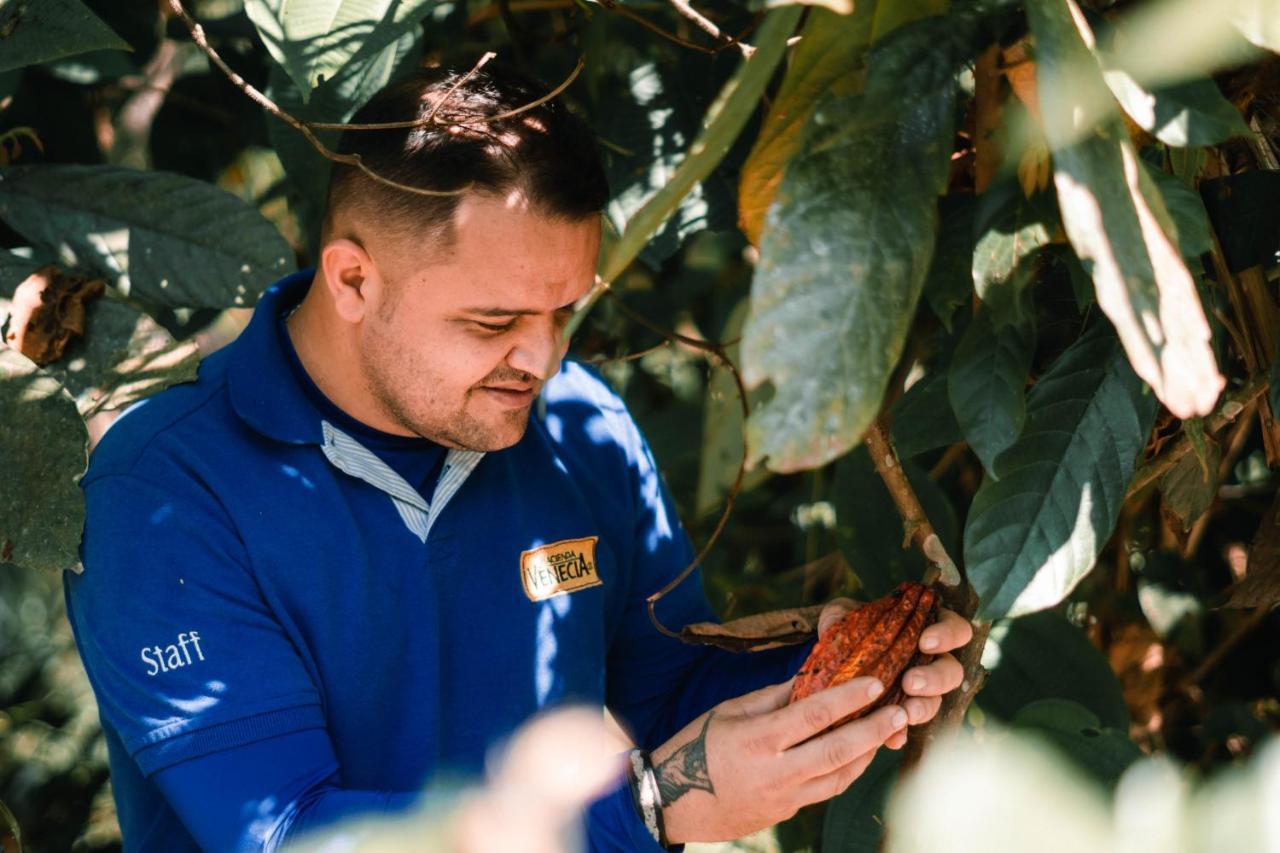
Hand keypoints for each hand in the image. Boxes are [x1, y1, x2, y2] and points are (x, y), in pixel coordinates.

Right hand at [651, 676, 907, 842]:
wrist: (674, 802)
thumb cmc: (697, 746)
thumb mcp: (729, 712)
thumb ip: (773, 697)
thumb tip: (811, 677)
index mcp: (757, 739)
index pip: (813, 714)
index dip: (848, 697)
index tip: (876, 682)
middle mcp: (775, 771)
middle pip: (837, 750)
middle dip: (874, 729)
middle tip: (902, 711)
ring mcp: (783, 797)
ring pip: (840, 775)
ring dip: (869, 752)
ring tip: (889, 729)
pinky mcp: (787, 813)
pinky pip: (826, 790)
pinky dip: (848, 770)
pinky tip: (860, 753)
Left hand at [815, 596, 973, 749]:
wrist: (834, 661)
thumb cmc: (848, 628)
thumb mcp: (842, 615)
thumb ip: (840, 615)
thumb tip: (835, 625)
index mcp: (927, 629)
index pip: (956, 629)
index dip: (948, 635)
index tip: (925, 642)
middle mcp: (931, 662)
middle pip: (952, 671)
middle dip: (935, 678)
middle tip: (911, 682)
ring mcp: (920, 691)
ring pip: (936, 701)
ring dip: (923, 707)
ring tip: (906, 712)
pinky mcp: (902, 714)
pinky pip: (908, 726)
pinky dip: (901, 732)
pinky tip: (892, 738)